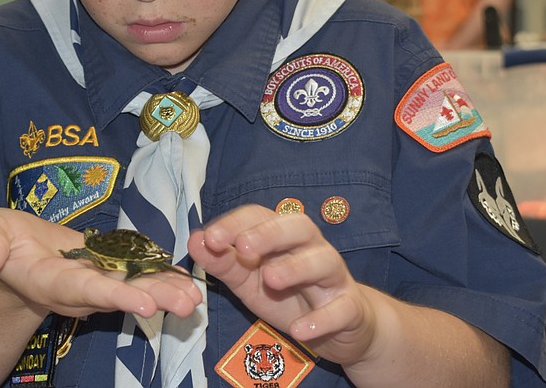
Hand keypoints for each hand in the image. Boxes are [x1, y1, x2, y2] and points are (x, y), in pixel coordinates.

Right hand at [0, 208, 201, 319]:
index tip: (143, 305)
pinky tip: (189, 279)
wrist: (15, 253)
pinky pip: (137, 275)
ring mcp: (95, 281)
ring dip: (166, 292)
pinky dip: (162, 277)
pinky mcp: (107, 271)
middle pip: (118, 296)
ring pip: (133, 287)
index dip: (112, 297)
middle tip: (187, 304)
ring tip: (196, 298)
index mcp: (49, 280)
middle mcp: (77, 288)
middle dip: (153, 299)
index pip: (83, 290)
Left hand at [188, 205, 376, 365]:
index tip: (210, 238)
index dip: (235, 223)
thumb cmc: (288, 295)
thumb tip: (195, 241)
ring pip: (322, 260)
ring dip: (296, 267)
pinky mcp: (350, 307)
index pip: (260, 216)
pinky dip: (321, 318)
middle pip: (297, 226)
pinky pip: (341, 308)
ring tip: (270, 279)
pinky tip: (299, 330)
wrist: (338, 327)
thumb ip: (222, 262)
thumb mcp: (248, 280)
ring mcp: (333, 276)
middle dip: (269, 234)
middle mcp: (310, 247)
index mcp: (282, 235)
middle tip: (243, 248)